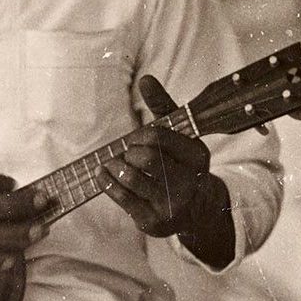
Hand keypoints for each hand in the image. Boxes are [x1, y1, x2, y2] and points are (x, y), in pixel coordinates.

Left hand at [99, 74, 214, 238]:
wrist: (195, 210)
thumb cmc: (179, 163)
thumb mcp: (179, 135)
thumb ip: (163, 106)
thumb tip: (145, 78)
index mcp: (197, 156)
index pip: (158, 137)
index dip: (140, 136)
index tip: (136, 139)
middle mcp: (188, 181)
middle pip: (144, 157)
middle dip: (128, 152)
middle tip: (126, 154)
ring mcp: (171, 204)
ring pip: (131, 178)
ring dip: (115, 167)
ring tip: (114, 164)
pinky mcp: (153, 221)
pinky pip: (122, 198)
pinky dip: (106, 183)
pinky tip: (103, 175)